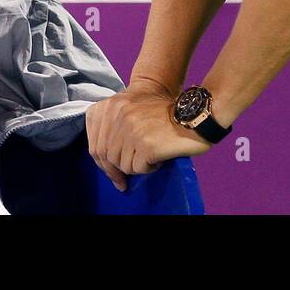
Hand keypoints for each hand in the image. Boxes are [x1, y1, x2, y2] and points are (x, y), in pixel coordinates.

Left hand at [86, 80, 213, 191]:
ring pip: (122, 164)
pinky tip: (159, 156)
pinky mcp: (145, 145)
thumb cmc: (164, 112)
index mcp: (111, 106)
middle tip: (122, 182)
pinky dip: (149, 167)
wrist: (194, 112)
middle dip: (114, 172)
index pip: (94, 141)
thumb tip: (104, 159)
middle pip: (106, 155)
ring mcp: (131, 130)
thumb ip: (113, 124)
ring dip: (135, 166)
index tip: (109, 170)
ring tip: (150, 154)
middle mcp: (118, 115)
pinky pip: (138, 168)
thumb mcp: (131, 106)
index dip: (100, 161)